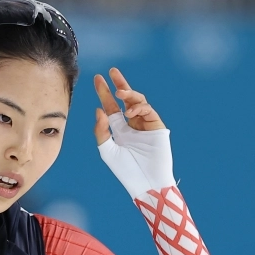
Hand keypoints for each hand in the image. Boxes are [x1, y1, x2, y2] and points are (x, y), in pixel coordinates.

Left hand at [92, 68, 174, 199]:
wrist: (145, 183)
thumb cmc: (126, 171)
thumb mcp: (107, 150)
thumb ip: (101, 131)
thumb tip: (100, 110)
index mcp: (120, 130)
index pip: (112, 107)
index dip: (105, 93)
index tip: (97, 78)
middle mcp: (133, 125)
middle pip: (127, 99)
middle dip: (120, 84)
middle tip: (112, 72)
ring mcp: (146, 125)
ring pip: (139, 101)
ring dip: (129, 94)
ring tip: (120, 92)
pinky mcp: (157, 127)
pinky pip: (148, 110)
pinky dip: (139, 107)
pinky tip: (130, 112)